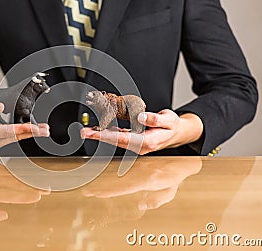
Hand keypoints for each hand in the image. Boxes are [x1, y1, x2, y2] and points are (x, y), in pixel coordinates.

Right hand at [0, 100, 49, 151]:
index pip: (8, 131)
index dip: (24, 129)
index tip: (36, 128)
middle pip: (14, 138)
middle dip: (32, 134)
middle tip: (46, 130)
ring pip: (13, 141)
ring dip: (28, 136)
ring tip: (42, 130)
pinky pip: (8, 141)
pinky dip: (20, 137)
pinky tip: (29, 132)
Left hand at [81, 109, 202, 154]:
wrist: (177, 133)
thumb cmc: (173, 126)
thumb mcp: (169, 120)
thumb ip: (155, 118)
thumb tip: (141, 116)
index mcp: (147, 142)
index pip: (123, 138)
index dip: (108, 136)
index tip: (95, 133)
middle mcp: (139, 146)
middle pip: (115, 141)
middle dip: (98, 137)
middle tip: (84, 132)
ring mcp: (135, 145)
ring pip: (114, 140)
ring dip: (100, 135)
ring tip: (86, 131)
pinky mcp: (133, 141)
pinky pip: (118, 137)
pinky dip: (107, 134)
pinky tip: (98, 130)